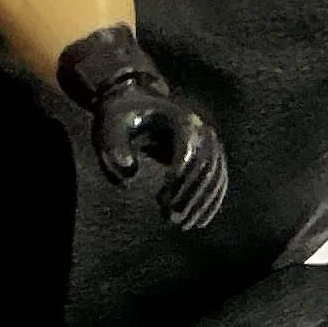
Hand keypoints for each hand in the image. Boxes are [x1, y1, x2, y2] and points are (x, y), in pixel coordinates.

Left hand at [93, 82, 227, 228]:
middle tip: (172, 219)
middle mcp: (202, 129)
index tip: (161, 202)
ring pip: (214, 176)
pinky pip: (217, 179)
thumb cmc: (119, 117)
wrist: (134, 101)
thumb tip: (129, 174)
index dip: (179, 180)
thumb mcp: (109, 127)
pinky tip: (199, 222)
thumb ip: (114, 148)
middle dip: (190, 196)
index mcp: (182, 121)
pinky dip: (211, 201)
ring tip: (183, 225)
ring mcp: (210, 141)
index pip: (189, 153)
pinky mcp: (210, 153)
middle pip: (205, 168)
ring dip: (201, 204)